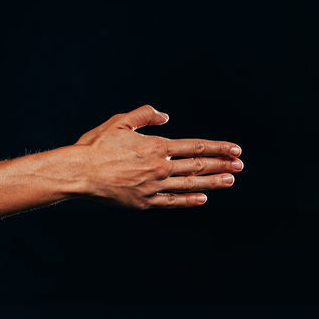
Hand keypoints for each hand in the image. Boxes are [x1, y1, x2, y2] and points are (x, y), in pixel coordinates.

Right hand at [73, 104, 242, 207]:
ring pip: (189, 184)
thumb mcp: (120, 121)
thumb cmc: (96, 146)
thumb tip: (166, 116)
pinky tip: (202, 199)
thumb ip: (145, 115)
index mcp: (156, 147)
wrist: (78, 173)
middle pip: (197, 166)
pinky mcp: (143, 202)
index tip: (235, 149)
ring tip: (230, 181)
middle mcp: (159, 167)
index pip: (195, 147)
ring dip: (212, 182)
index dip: (218, 148)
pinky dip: (188, 200)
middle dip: (222, 164)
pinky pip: (171, 202)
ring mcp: (153, 187)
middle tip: (240, 166)